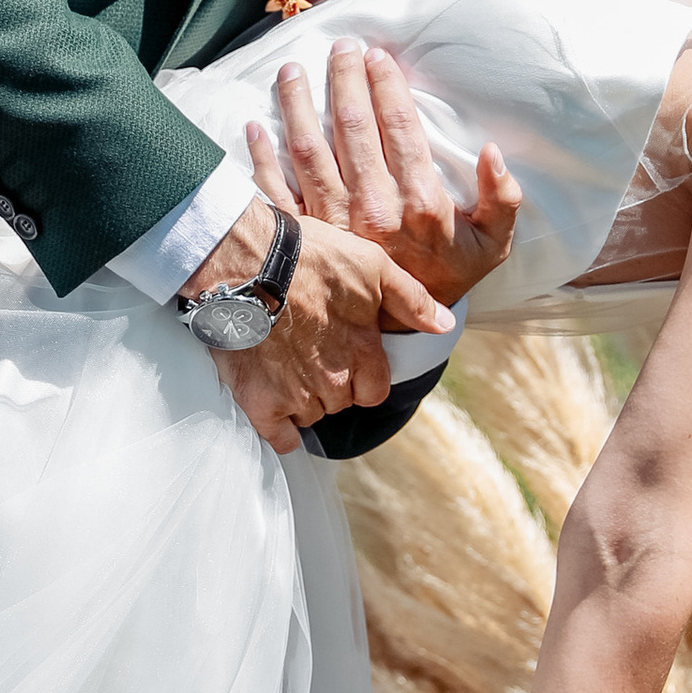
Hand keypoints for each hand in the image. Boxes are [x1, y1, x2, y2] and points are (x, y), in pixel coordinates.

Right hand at [180, 193, 446, 453]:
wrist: (245, 262)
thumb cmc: (310, 256)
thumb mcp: (373, 266)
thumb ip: (412, 300)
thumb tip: (446, 325)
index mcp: (363, 354)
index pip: (374, 392)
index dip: (362, 376)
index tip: (346, 357)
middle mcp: (334, 381)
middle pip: (340, 402)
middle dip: (331, 383)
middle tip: (310, 351)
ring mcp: (296, 394)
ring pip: (310, 415)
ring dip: (302, 397)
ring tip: (285, 363)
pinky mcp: (260, 400)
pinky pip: (279, 437)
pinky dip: (279, 427)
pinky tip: (273, 405)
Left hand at [246, 41, 521, 310]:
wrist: (405, 329)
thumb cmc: (451, 274)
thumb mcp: (493, 243)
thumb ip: (503, 198)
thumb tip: (491, 151)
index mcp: (418, 202)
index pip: (398, 128)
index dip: (386, 86)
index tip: (378, 57)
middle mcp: (373, 207)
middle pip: (353, 128)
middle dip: (344, 80)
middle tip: (340, 47)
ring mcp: (333, 222)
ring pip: (309, 150)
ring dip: (298, 105)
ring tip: (291, 70)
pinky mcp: (306, 238)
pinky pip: (277, 190)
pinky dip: (262, 156)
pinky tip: (255, 124)